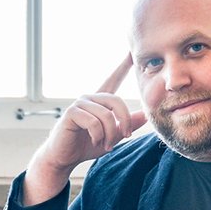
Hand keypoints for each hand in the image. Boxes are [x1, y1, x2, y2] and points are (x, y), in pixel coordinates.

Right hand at [23, 56, 146, 204]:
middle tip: (125, 136)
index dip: (123, 66)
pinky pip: (94, 122)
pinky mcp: (71, 112)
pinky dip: (98, 135)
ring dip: (109, 134)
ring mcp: (79, 103)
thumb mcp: (112, 135)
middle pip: (117, 101)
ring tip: (105, 144)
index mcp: (100, 101)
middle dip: (125, 121)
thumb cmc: (85, 145)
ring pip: (106, 115)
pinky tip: (95, 141)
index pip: (113, 79)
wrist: (64, 158)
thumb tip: (146, 115)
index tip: (131, 52)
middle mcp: (89, 98)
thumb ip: (127, 124)